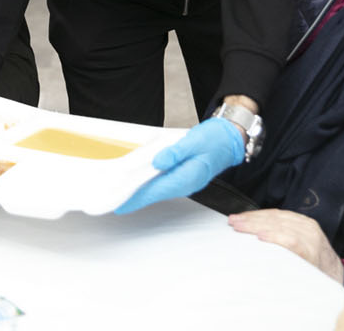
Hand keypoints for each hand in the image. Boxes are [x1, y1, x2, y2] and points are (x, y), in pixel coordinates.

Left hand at [114, 117, 244, 213]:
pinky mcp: (183, 177)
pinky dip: (150, 184)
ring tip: (122, 192)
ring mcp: (184, 182)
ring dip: (141, 191)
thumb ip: (175, 152)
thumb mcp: (193, 141)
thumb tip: (157, 161)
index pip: (155, 191)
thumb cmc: (214, 139)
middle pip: (154, 193)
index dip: (136, 198)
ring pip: (157, 190)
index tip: (120, 204)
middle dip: (134, 197)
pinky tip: (141, 182)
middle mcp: (185, 184)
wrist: (229, 140)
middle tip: (115, 200)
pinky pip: (163, 184)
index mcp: (187, 177)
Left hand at [228, 209, 343, 282]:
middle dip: (251, 219)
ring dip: (257, 226)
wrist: (336, 277)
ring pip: (279, 227)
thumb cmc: (314, 262)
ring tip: (240, 227)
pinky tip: (261, 237)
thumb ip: (283, 236)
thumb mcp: (300, 243)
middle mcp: (307, 227)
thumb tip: (255, 234)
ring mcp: (310, 239)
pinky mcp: (311, 252)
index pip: (274, 215)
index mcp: (303, 223)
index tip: (238, 217)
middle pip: (274, 219)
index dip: (255, 215)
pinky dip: (275, 237)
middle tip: (233, 221)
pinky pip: (290, 241)